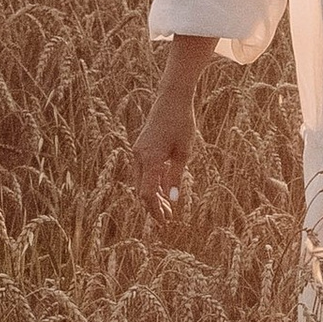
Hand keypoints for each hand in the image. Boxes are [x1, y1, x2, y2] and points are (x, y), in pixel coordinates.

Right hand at [133, 66, 200, 208]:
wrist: (171, 100)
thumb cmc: (181, 123)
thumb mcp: (184, 152)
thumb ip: (176, 176)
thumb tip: (173, 199)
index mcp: (150, 159)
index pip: (147, 194)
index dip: (154, 210)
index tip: (164, 221)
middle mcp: (139, 157)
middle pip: (142, 190)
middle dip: (154, 205)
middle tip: (167, 219)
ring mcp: (138, 152)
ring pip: (141, 181)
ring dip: (153, 195)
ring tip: (167, 208)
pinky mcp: (141, 148)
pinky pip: (143, 171)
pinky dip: (152, 182)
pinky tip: (164, 189)